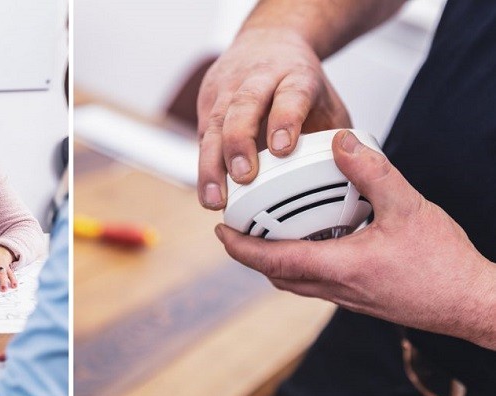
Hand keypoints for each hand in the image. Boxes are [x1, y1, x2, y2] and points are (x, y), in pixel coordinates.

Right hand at [197, 28, 350, 209]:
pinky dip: (205, 168)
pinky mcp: (206, 103)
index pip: (290, 94)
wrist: (268, 41)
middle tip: (244, 176)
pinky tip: (210, 194)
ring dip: (212, 164)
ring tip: (216, 199)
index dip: (285, 119)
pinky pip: (202, 138)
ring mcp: (226, 89)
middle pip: (243, 106)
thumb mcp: (326, 101)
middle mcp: (256, 79)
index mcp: (295, 75)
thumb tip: (346, 182)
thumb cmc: (299, 81)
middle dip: (240, 142)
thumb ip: (334, 136)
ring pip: (214, 125)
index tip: (283, 149)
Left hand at [215, 130, 495, 348]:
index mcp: (339, 268)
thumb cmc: (444, 265)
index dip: (240, 247)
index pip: (272, 261)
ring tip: (268, 231)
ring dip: (274, 260)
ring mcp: (347, 298)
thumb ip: (372, 172)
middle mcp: (336, 289)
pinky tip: (315, 241)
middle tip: (238, 227)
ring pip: (294, 281)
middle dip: (250, 253)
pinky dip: (300, 263)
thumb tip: (339, 142)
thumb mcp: (409, 207)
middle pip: (275, 274)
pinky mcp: (360, 298)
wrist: (473, 304)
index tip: (220, 230)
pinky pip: (315, 282)